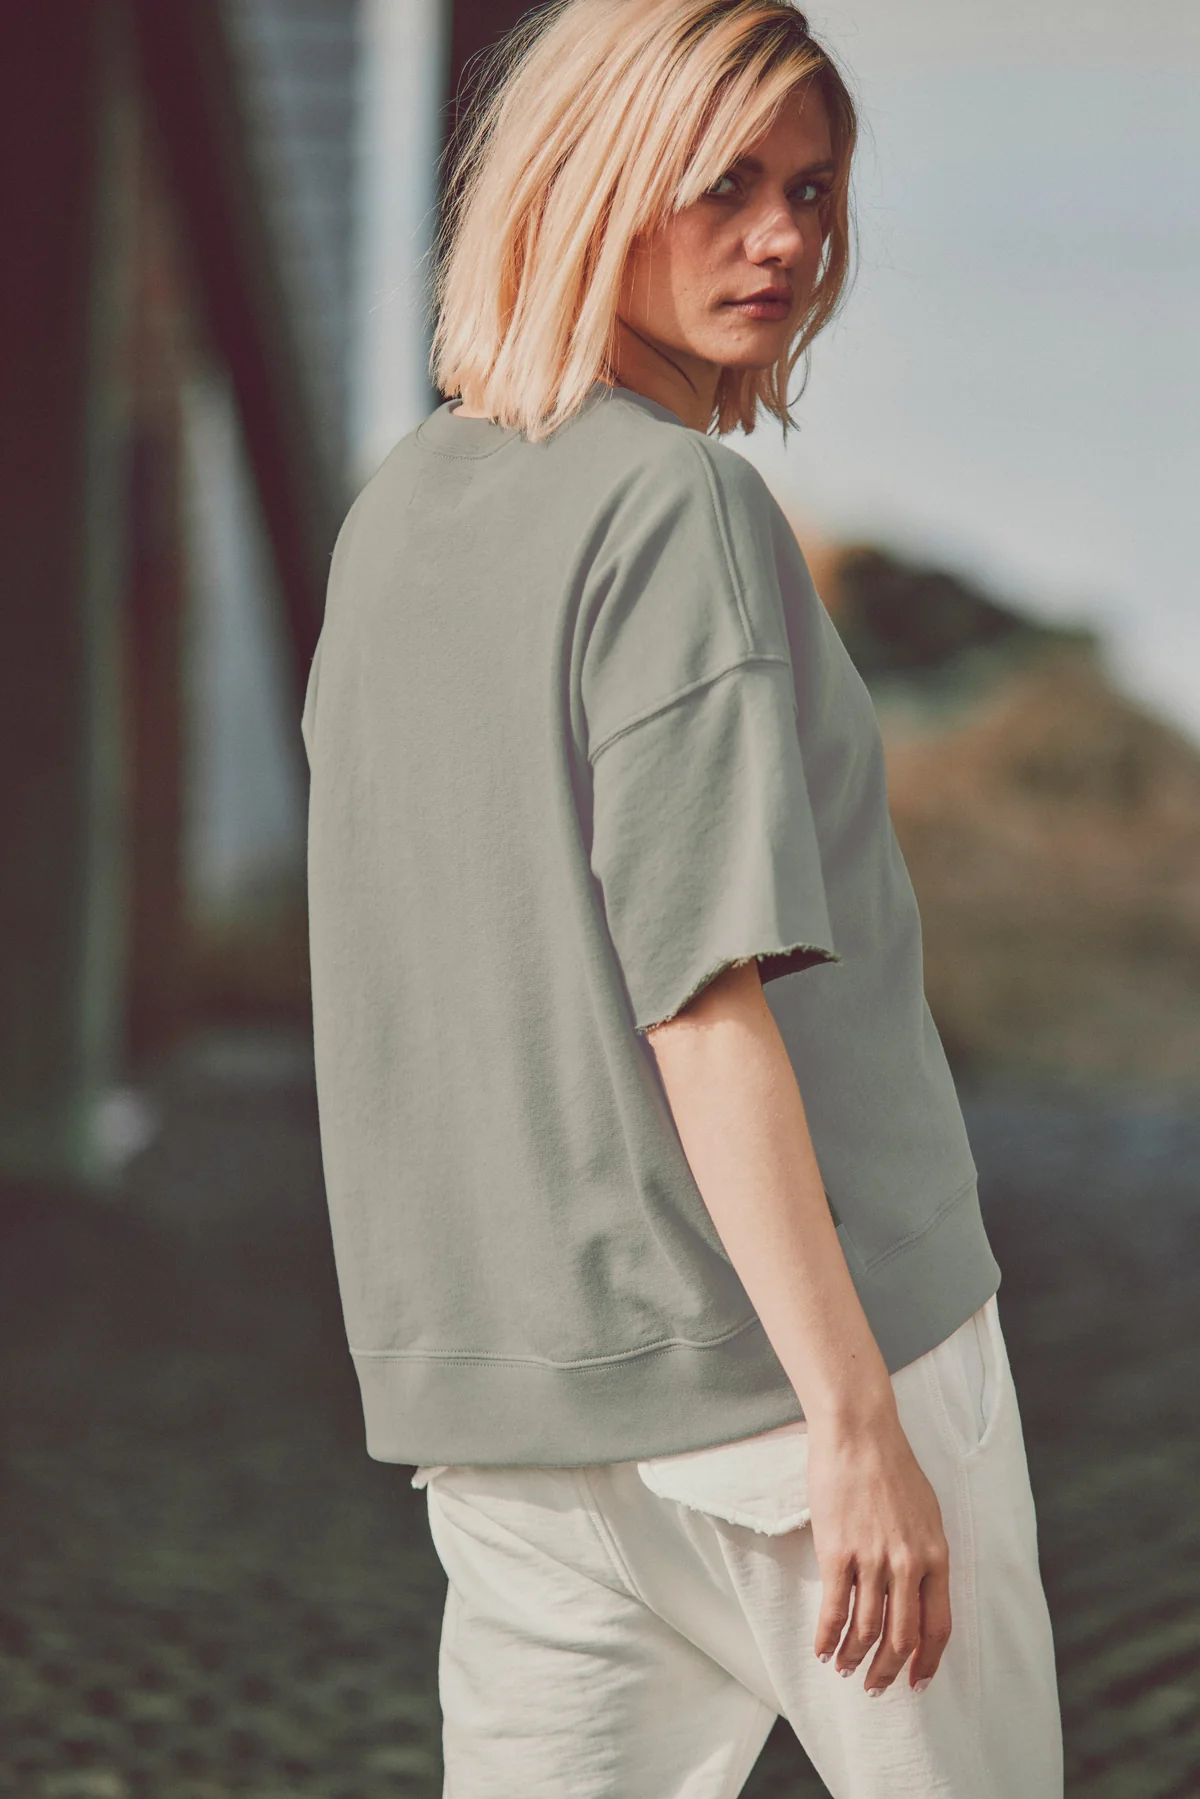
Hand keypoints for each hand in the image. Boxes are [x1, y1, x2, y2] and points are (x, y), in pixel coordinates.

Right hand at [806, 1399, 950, 1693]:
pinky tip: (821, 1648)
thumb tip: (918, 1595)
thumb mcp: (927, 1513)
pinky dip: (827, 1636)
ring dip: (853, 1658)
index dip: (927, 1662)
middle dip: (887, 1671)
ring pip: (866, 1630)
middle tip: (875, 1686)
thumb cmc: (892, 1466)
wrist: (859, 1432)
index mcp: (936, 1556)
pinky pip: (835, 1609)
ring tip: (842, 1668)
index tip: (917, 1682)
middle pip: (901, 1637)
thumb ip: (926, 1555)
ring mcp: (873, 1560)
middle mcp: (909, 1564)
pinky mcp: (837, 1551)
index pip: (938, 1627)